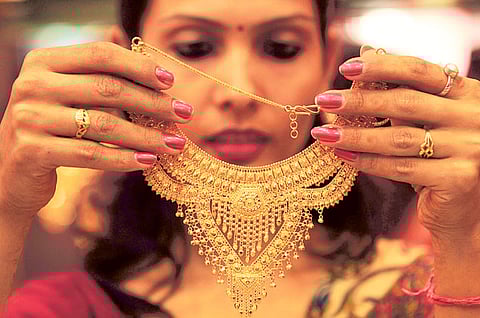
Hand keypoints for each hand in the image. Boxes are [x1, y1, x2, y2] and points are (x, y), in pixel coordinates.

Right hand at [0, 41, 192, 215]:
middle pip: (108, 89)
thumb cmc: (51, 126)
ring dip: (147, 136)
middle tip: (185, 114)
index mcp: (43, 62)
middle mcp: (33, 85)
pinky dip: (124, 159)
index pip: (100, 55)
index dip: (139, 66)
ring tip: (175, 144)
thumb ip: (94, 71)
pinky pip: (91, 154)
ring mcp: (30, 118)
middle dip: (153, 103)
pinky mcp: (33, 151)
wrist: (12, 171)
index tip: (171, 81)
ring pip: (104, 125)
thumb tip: (131, 44)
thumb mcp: (66, 92)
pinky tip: (148, 161)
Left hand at [311, 46, 479, 244]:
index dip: (382, 66)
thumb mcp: (427, 120)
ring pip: (399, 138)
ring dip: (355, 135)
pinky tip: (344, 157)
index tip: (347, 68)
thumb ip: (402, 91)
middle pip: (406, 102)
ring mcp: (470, 149)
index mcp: (469, 93)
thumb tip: (366, 53)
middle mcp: (475, 117)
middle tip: (324, 99)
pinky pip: (401, 168)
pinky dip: (369, 162)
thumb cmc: (442, 157)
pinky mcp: (458, 179)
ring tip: (324, 134)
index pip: (420, 71)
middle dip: (359, 101)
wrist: (466, 209)